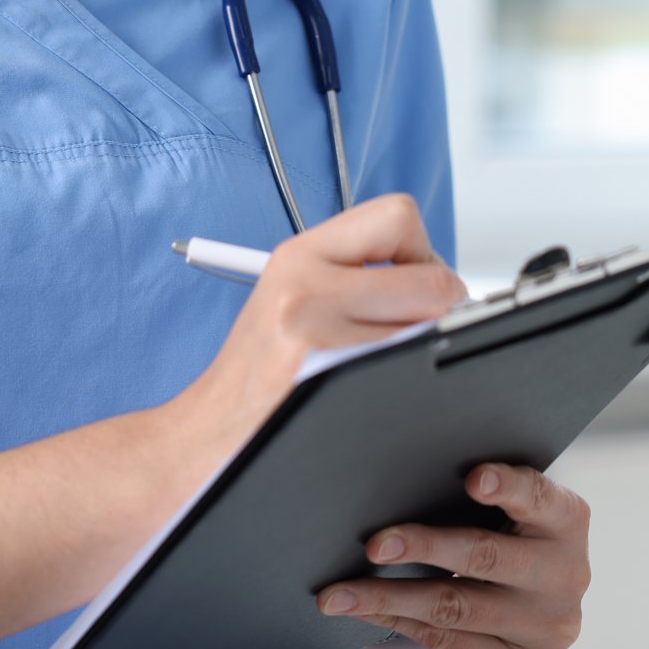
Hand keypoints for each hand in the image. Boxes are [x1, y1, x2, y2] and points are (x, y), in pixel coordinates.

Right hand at [165, 194, 466, 473]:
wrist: (207, 432)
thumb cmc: (259, 371)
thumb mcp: (293, 295)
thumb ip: (356, 274)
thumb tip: (439, 278)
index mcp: (300, 253)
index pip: (398, 217)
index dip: (423, 252)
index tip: (413, 282)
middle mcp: (304, 282)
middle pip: (431, 277)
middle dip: (441, 307)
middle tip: (418, 329)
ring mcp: (313, 331)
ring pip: (427, 328)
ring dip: (423, 347)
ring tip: (382, 363)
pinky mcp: (321, 378)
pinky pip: (404, 368)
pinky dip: (406, 380)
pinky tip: (371, 389)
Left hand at [318, 462, 590, 648]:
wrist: (545, 600)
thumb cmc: (513, 531)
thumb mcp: (515, 506)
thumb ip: (481, 488)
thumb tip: (398, 472)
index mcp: (566, 519)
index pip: (538, 495)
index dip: (507, 485)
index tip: (473, 478)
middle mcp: (565, 574)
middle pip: (485, 556)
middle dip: (425, 547)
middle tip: (375, 544)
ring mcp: (546, 625)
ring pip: (456, 609)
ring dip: (389, 598)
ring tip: (338, 594)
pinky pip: (449, 643)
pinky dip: (399, 623)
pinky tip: (365, 610)